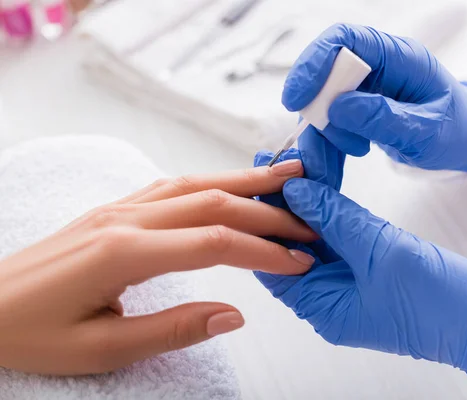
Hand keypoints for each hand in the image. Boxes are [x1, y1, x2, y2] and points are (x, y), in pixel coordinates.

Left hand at [0, 160, 315, 375]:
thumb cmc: (30, 333)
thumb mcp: (102, 349)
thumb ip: (173, 329)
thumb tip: (235, 314)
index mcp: (124, 253)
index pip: (215, 244)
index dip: (264, 252)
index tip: (299, 262)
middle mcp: (125, 218)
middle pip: (214, 202)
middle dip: (268, 210)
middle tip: (309, 220)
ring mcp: (118, 207)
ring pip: (195, 183)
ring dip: (244, 181)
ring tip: (286, 178)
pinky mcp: (113, 209)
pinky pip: (171, 185)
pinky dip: (210, 181)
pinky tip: (229, 185)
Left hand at [254, 153, 466, 398]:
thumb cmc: (439, 302)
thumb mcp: (381, 252)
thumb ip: (336, 218)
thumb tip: (297, 190)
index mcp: (321, 306)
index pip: (273, 261)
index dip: (262, 218)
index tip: (258, 179)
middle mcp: (327, 295)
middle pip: (292, 241)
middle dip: (285, 199)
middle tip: (275, 158)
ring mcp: (347, 280)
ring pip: (317, 231)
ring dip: (310, 195)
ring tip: (298, 155)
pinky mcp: (368, 265)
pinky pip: (341, 231)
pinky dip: (334, 204)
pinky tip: (324, 175)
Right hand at [283, 24, 466, 170]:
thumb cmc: (456, 130)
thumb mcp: (427, 131)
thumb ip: (384, 119)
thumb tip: (339, 108)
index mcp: (400, 57)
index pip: (346, 39)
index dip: (314, 62)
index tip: (297, 99)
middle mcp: (378, 65)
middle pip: (325, 72)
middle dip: (318, 110)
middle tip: (329, 142)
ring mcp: (366, 86)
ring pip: (322, 102)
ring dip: (322, 134)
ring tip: (342, 160)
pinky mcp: (358, 106)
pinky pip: (328, 121)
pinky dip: (326, 144)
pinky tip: (337, 162)